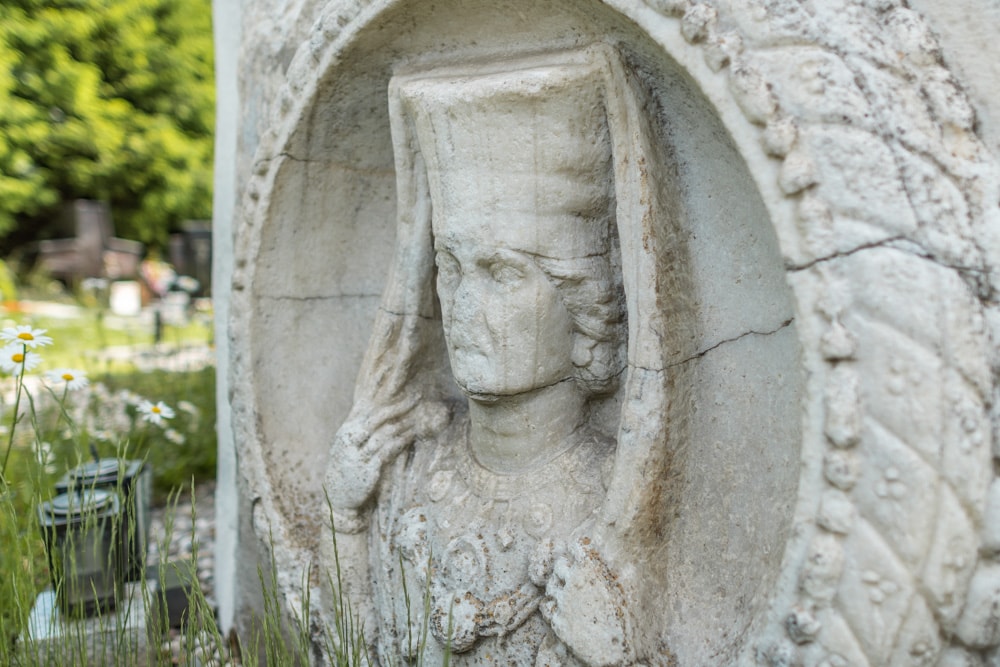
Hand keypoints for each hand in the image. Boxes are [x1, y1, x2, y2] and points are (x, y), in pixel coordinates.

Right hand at [325, 398, 448, 510]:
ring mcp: (359, 455)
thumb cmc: (346, 463)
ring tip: (418, 416)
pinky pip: (387, 451)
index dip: (380, 391)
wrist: (338, 495)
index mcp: (346, 429)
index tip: (396, 378)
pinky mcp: (368, 470)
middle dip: (399, 405)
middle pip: (377, 417)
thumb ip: (358, 422)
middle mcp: (350, 440)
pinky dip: (400, 441)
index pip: (365, 404)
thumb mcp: (346, 441)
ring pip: (384, 434)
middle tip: (416, 396)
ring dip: (404, 423)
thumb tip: (369, 400)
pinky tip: (411, 435)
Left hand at [541, 537, 634, 666]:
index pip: (578, 545)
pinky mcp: (559, 623)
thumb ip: (630, 569)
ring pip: (551, 584)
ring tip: (568, 594)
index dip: (580, 549)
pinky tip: (561, 609)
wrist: (624, 654)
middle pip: (560, 564)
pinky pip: (546, 606)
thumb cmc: (636, 620)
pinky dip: (551, 605)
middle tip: (576, 577)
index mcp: (594, 568)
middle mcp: (576, 581)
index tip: (585, 555)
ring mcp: (565, 602)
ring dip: (558, 586)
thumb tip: (635, 557)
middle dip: (566, 568)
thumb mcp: (638, 588)